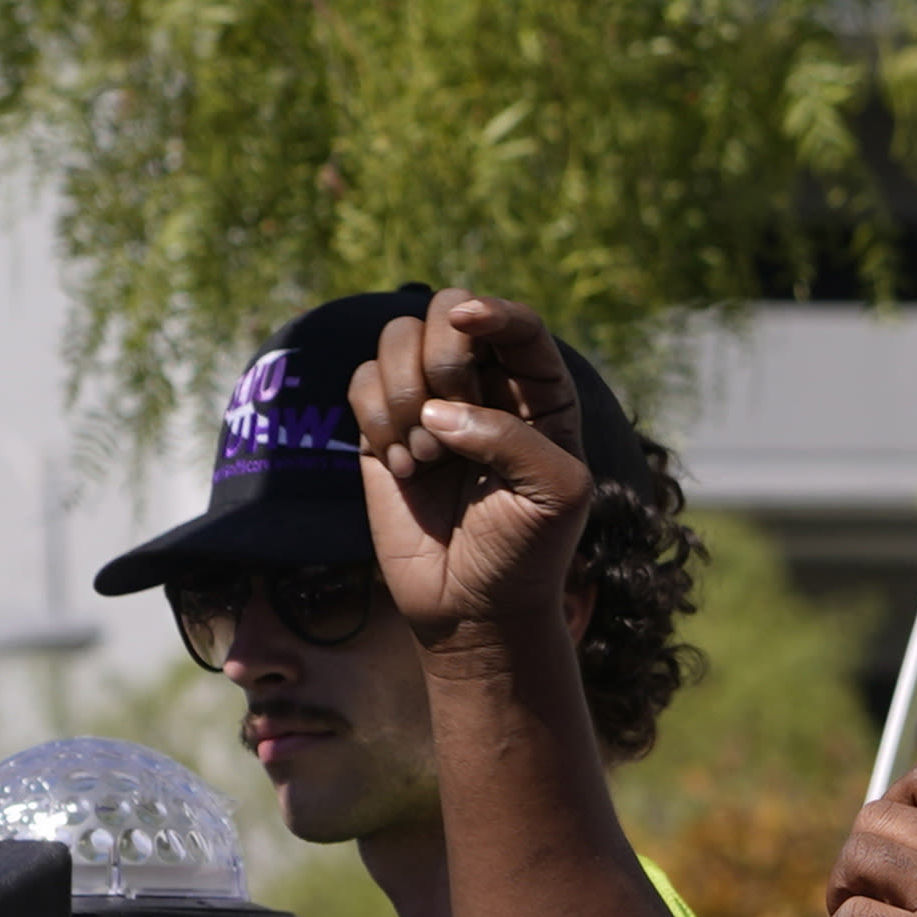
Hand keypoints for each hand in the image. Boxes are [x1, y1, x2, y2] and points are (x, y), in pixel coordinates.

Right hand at [349, 290, 592, 642]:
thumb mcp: (555, 494)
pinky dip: (375, 418)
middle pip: (444, 310)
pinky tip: (402, 466)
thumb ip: (513, 438)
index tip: (466, 322)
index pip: (516, 325)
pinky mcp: (382, 426)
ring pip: (395, 339)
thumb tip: (439, 411)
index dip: (491, 311)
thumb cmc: (527, 551)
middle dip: (440, 358)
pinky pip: (361, 381)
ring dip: (404, 394)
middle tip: (448, 423)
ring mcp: (429, 402)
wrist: (473, 606)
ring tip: (426, 457)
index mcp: (539, 394)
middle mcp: (483, 385)